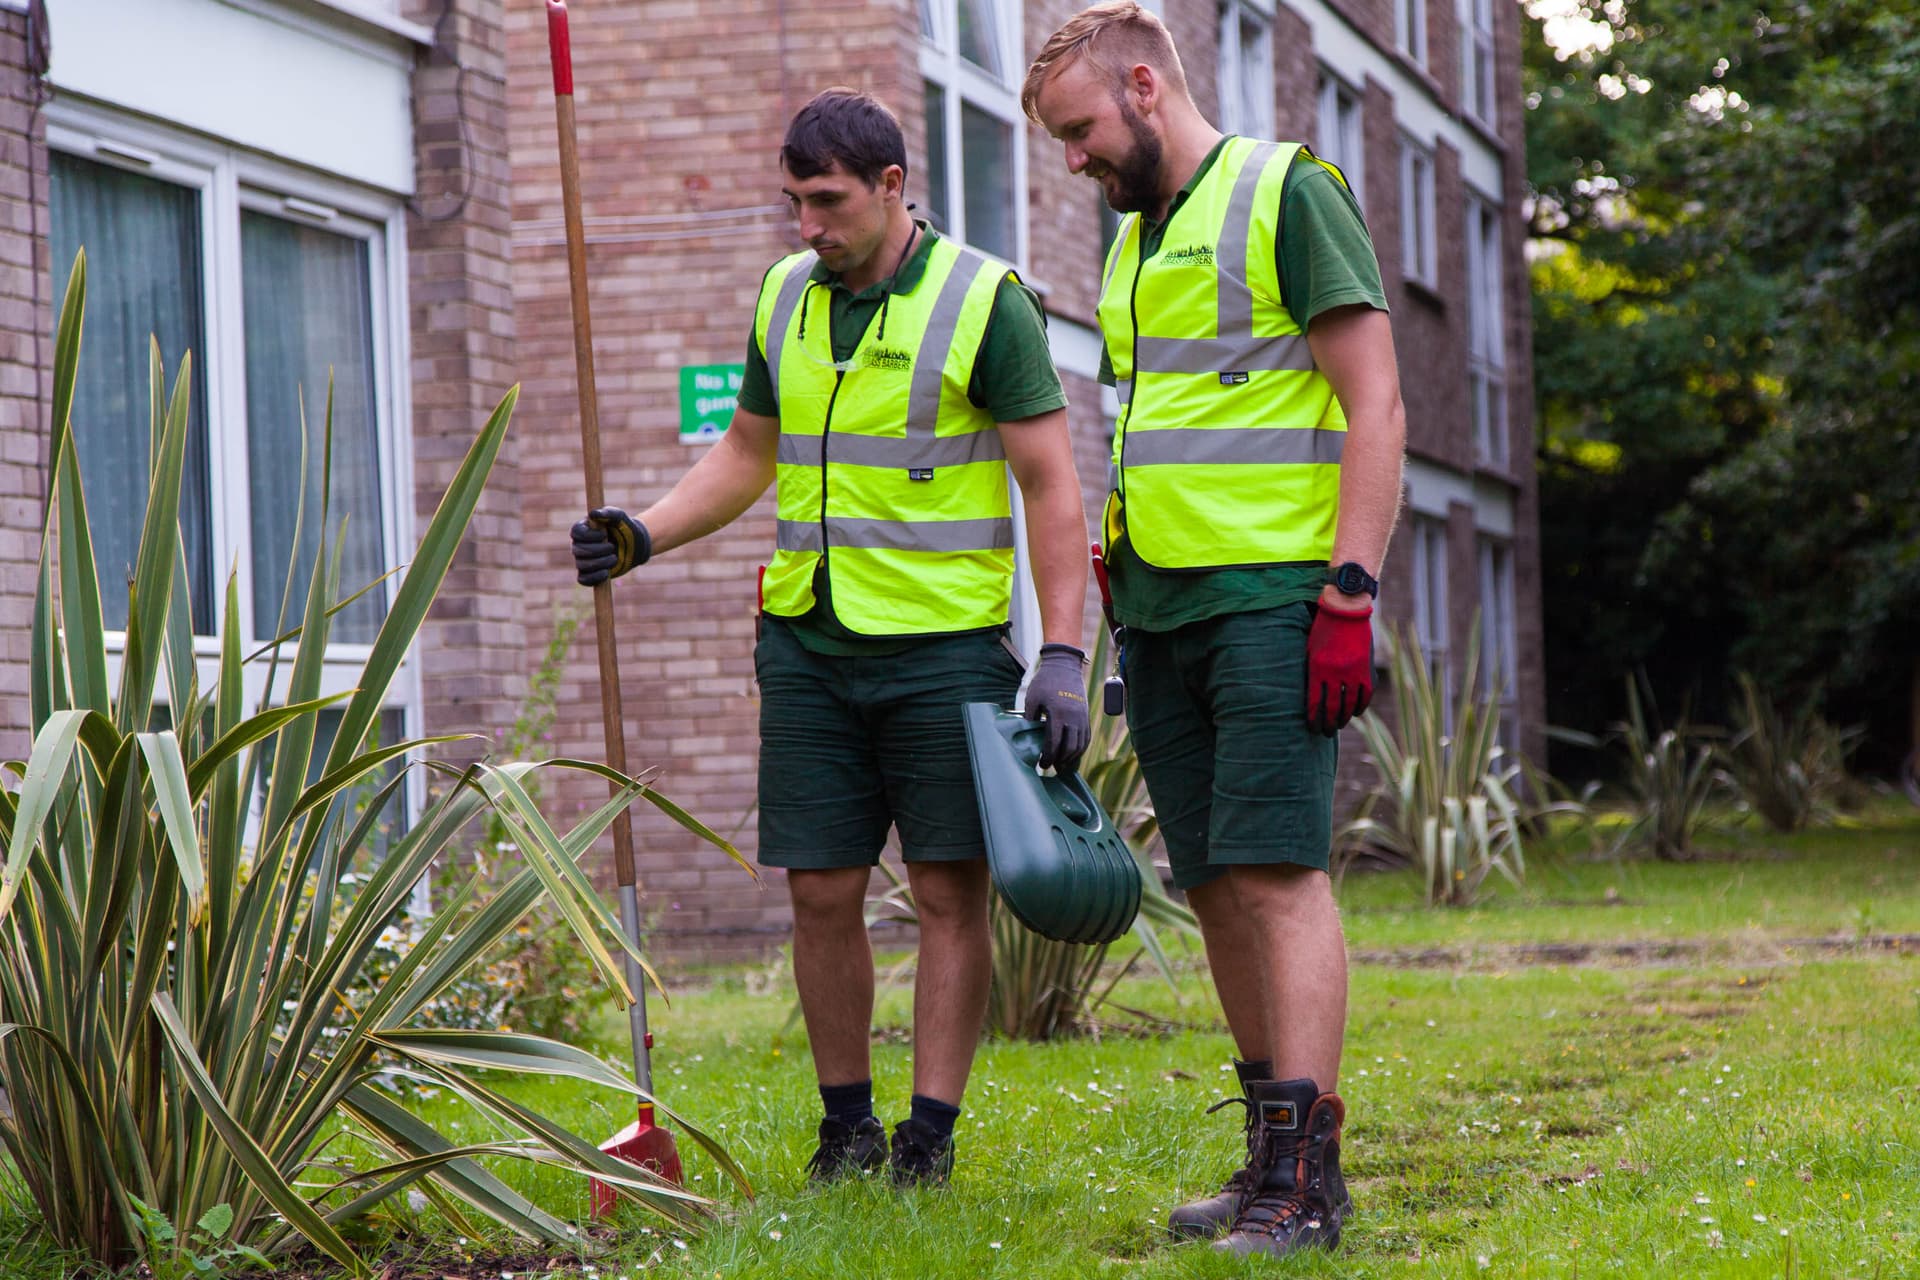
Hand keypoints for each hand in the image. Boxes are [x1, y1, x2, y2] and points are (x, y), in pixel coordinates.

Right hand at [571, 507, 649, 584]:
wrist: (635, 544)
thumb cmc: (625, 527)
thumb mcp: (619, 517)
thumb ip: (608, 512)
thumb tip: (593, 514)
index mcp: (582, 529)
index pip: (575, 533)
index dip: (588, 536)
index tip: (604, 534)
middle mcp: (579, 545)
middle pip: (578, 550)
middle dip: (597, 550)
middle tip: (613, 547)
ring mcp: (583, 560)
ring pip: (582, 565)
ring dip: (600, 563)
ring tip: (614, 558)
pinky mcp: (590, 573)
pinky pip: (584, 580)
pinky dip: (594, 577)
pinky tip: (606, 573)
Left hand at [1024, 643, 1090, 771]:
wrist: (1065, 666)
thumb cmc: (1045, 681)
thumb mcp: (1032, 698)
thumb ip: (1030, 717)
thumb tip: (1028, 734)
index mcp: (1058, 714)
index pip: (1054, 743)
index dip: (1048, 756)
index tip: (1042, 764)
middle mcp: (1073, 718)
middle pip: (1070, 748)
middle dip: (1060, 760)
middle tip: (1050, 766)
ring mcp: (1082, 717)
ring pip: (1080, 745)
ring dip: (1071, 757)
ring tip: (1061, 764)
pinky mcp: (1086, 715)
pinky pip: (1086, 737)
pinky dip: (1080, 748)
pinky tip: (1072, 754)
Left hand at [1305, 601, 1373, 734]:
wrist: (1346, 609)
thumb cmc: (1323, 628)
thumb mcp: (1310, 649)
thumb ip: (1311, 672)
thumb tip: (1309, 696)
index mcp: (1317, 668)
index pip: (1314, 703)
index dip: (1313, 719)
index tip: (1311, 728)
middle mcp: (1336, 672)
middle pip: (1332, 708)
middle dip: (1327, 724)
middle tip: (1324, 734)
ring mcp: (1354, 672)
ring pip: (1349, 705)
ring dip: (1343, 719)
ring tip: (1337, 726)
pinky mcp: (1367, 669)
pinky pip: (1365, 695)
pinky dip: (1360, 706)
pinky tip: (1354, 713)